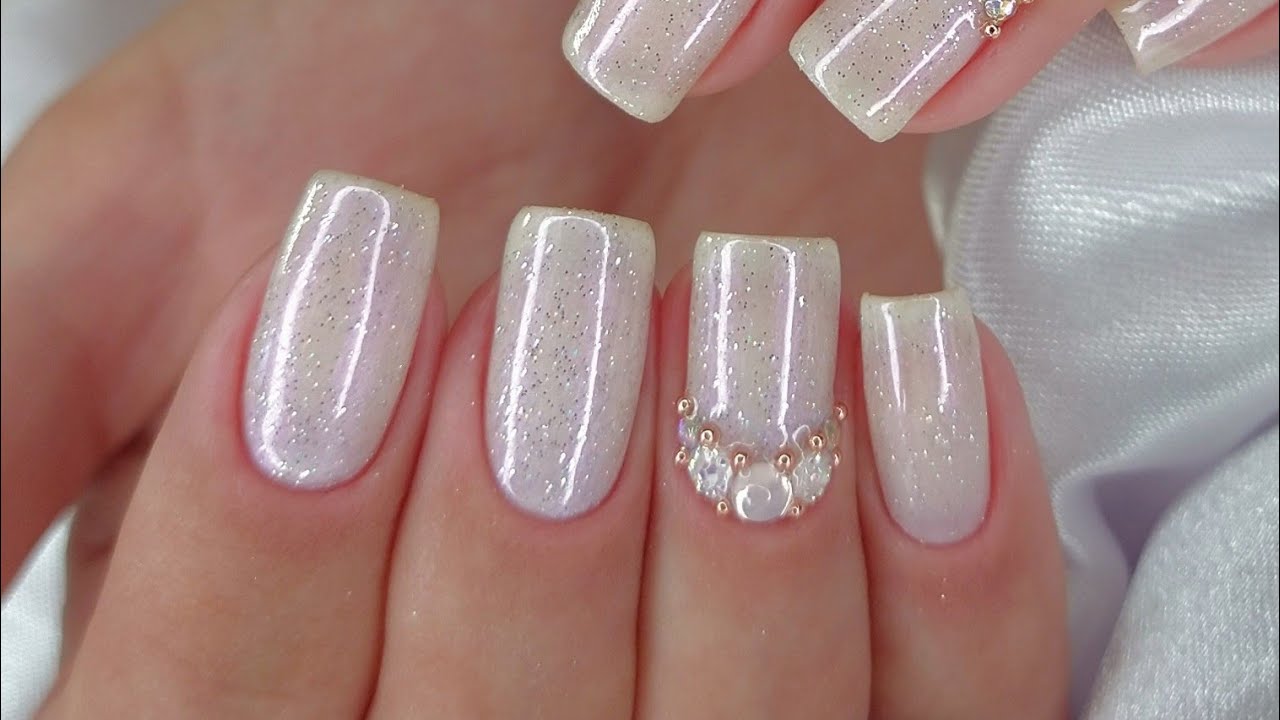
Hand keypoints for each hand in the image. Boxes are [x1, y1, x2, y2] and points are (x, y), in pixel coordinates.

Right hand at [32, 171, 1065, 716]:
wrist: (619, 56)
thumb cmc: (371, 116)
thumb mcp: (131, 228)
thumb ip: (6, 407)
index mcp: (256, 676)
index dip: (263, 572)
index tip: (336, 326)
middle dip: (524, 553)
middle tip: (559, 282)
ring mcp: (700, 719)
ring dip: (742, 547)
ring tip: (742, 298)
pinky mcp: (883, 673)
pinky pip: (949, 718)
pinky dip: (945, 569)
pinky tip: (909, 366)